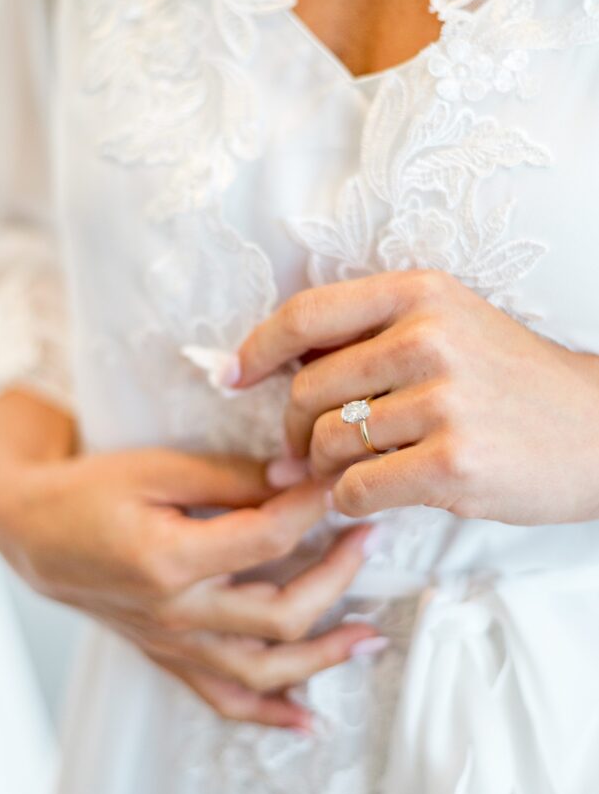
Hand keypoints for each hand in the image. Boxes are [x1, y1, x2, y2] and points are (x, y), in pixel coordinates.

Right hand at [0, 392, 377, 730]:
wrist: (34, 533)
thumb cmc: (91, 491)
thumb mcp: (157, 468)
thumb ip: (230, 476)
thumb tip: (296, 475)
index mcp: (170, 560)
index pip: (270, 538)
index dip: (314, 506)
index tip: (338, 482)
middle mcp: (175, 614)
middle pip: (281, 611)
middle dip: (339, 575)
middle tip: (369, 537)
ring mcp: (172, 644)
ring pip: (263, 671)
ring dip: (324, 658)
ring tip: (371, 637)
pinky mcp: (168, 656)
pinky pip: (223, 698)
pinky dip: (267, 715)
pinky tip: (307, 722)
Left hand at [232, 270, 598, 524]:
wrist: (598, 429)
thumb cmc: (510, 383)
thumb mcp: (450, 328)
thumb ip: (371, 340)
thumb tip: (276, 377)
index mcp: (420, 293)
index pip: (307, 314)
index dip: (257, 348)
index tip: (231, 377)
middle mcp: (428, 336)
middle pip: (307, 388)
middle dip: (292, 430)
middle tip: (299, 455)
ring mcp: (443, 399)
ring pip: (327, 441)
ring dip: (322, 470)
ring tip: (346, 475)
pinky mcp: (453, 462)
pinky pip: (357, 487)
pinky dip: (348, 500)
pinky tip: (371, 497)